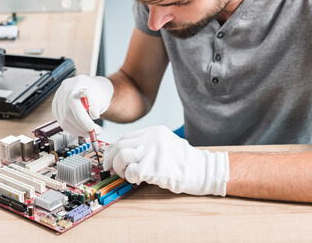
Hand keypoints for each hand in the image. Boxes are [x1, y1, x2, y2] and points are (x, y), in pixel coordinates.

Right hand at [52, 74, 113, 135]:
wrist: (91, 89)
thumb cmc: (96, 92)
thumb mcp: (101, 96)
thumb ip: (97, 105)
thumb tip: (94, 116)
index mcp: (75, 84)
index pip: (73, 102)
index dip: (82, 118)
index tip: (91, 128)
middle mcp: (64, 91)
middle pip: (67, 114)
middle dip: (81, 127)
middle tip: (93, 133)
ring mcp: (58, 99)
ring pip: (63, 121)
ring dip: (77, 130)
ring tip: (89, 132)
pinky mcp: (56, 108)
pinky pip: (61, 122)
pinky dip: (72, 129)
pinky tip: (81, 130)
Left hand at [103, 125, 228, 195]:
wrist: (202, 170)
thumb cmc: (186, 161)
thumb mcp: (167, 143)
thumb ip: (149, 144)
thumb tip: (127, 153)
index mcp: (155, 131)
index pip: (126, 136)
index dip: (114, 148)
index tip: (110, 157)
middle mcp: (151, 138)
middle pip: (120, 145)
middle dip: (110, 158)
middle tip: (109, 168)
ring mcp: (151, 152)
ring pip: (121, 156)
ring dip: (119, 168)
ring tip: (127, 175)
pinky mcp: (152, 167)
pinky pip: (131, 172)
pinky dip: (130, 178)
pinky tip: (138, 180)